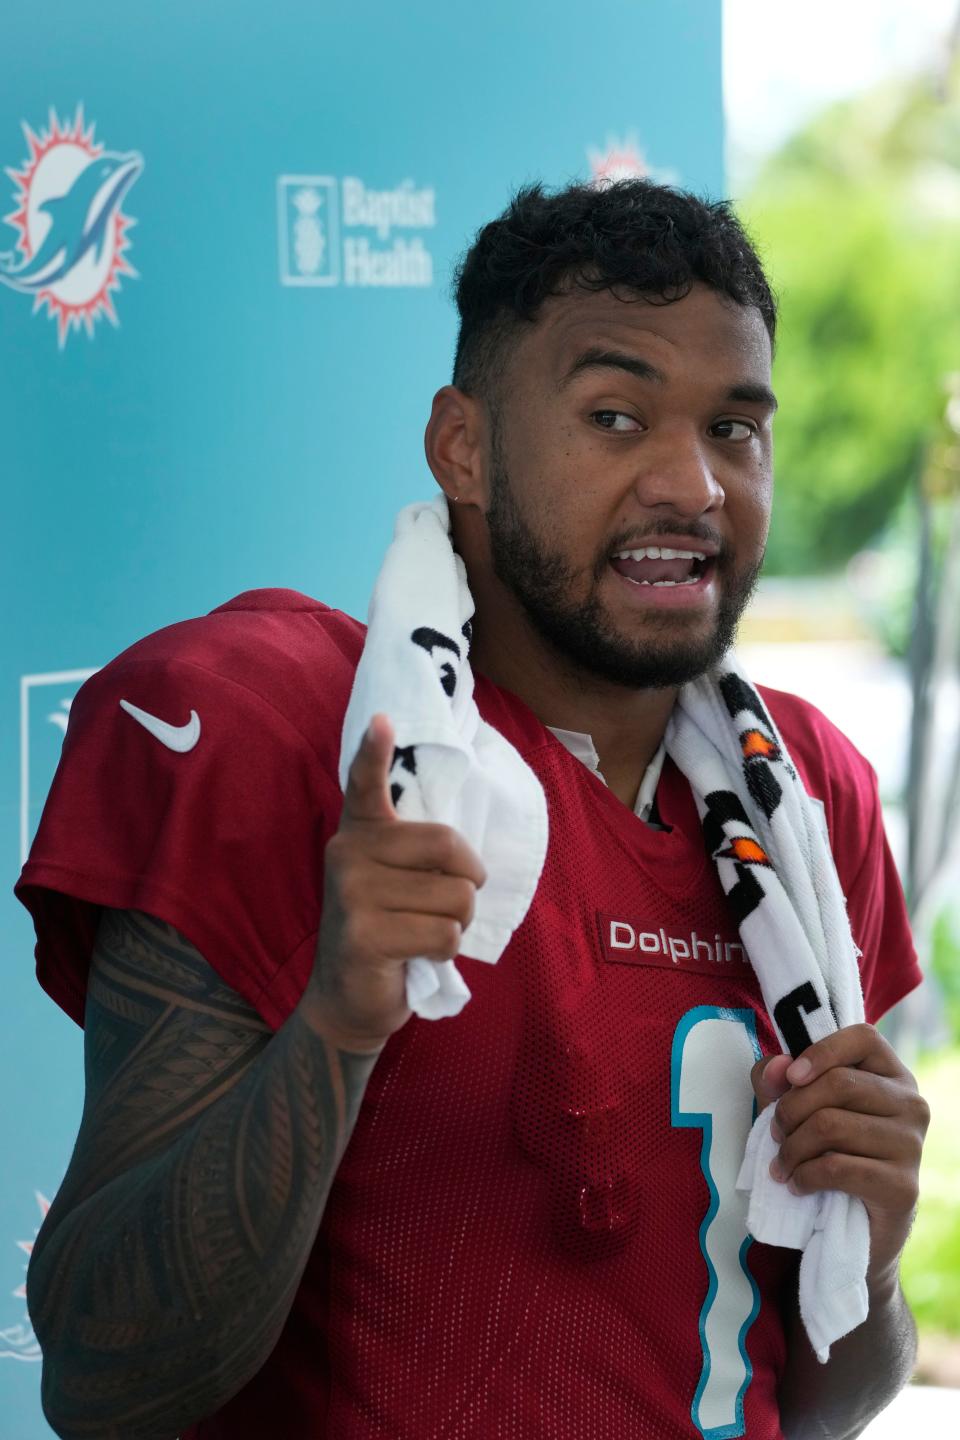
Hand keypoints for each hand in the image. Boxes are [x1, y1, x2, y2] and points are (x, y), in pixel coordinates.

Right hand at [307, 714, 486, 1050]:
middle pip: (449, 846)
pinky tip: (416, 955)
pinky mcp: (364, 935)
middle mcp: (348, 853)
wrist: (347, 999)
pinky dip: (446, 952)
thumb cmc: (387, 929)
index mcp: (359, 832)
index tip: (382, 720)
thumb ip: (415, 851)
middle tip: (445, 904)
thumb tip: (463, 847)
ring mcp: (352, 893)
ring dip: (457, 924)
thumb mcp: (394, 880)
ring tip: (424, 932)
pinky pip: (445, 934)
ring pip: (456, 896)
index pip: (365, 783)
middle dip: (468, 882)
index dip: (373, 751)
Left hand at [751, 1024, 929, 1288]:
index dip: (821, 1051)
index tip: (790, 1077)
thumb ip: (778, 1079)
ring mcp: (912, 1145)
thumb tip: (777, 1067)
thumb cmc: (827, 1153)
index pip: (863, 1038)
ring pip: (831, 1125)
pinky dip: (804, 1175)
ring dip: (792, 1148)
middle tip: (776, 1134)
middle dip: (791, 1109)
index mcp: (892, 1074)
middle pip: (838, 1083)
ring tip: (782, 1163)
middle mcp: (911, 1104)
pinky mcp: (903, 1187)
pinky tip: (796, 1184)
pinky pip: (836, 1167)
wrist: (855, 1230)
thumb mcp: (796, 1108)